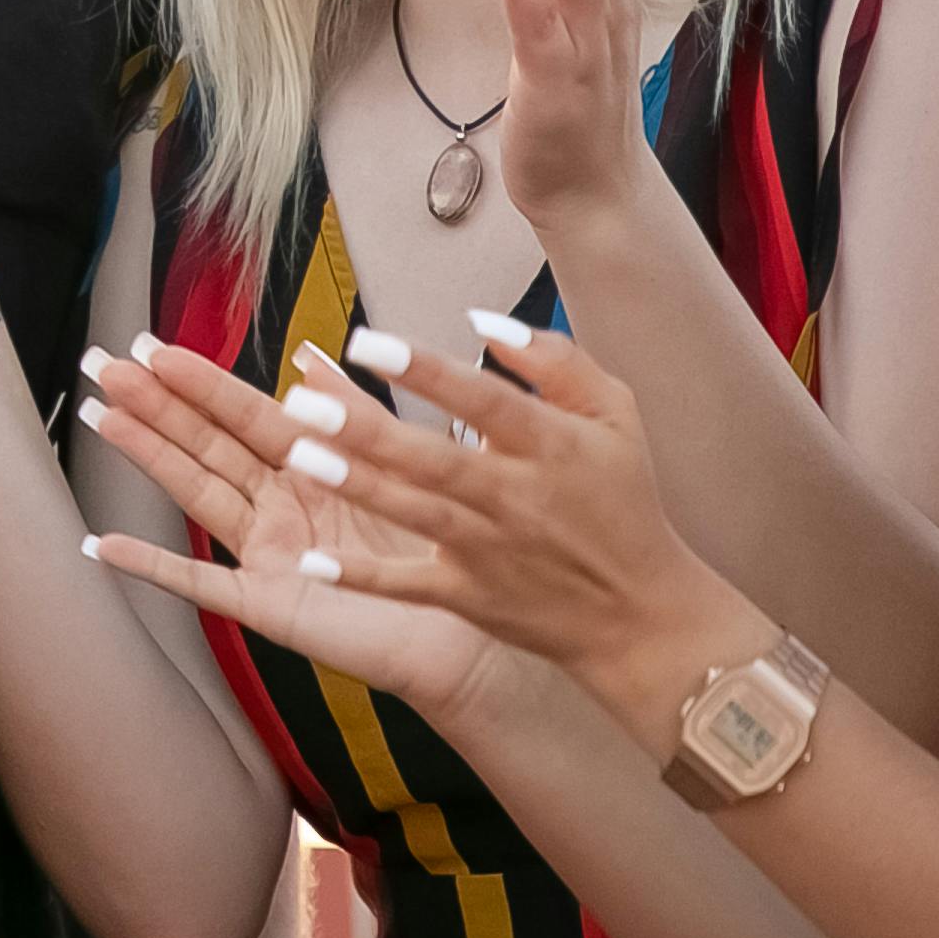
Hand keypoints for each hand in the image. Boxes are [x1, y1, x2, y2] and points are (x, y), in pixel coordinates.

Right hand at [75, 332, 509, 718]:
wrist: (466, 637)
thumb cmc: (438, 554)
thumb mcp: (395, 464)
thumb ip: (352, 410)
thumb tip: (308, 356)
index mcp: (311, 466)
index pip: (243, 413)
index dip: (198, 381)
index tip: (154, 349)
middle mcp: (279, 505)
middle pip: (207, 445)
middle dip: (157, 406)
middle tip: (106, 370)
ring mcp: (267, 553)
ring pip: (196, 493)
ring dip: (148, 457)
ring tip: (103, 419)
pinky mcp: (264, 604)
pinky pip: (199, 583)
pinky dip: (153, 565)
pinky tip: (106, 546)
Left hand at [253, 317, 760, 746]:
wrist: (642, 614)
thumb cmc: (624, 501)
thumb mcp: (615, 415)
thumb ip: (555, 360)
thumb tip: (484, 323)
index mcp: (551, 445)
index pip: (482, 399)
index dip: (425, 371)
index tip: (366, 342)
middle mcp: (515, 497)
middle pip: (433, 459)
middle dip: (366, 430)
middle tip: (303, 399)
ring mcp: (490, 551)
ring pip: (413, 514)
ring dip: (354, 485)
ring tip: (296, 455)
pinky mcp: (471, 596)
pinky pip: (410, 586)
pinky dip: (363, 579)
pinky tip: (312, 564)